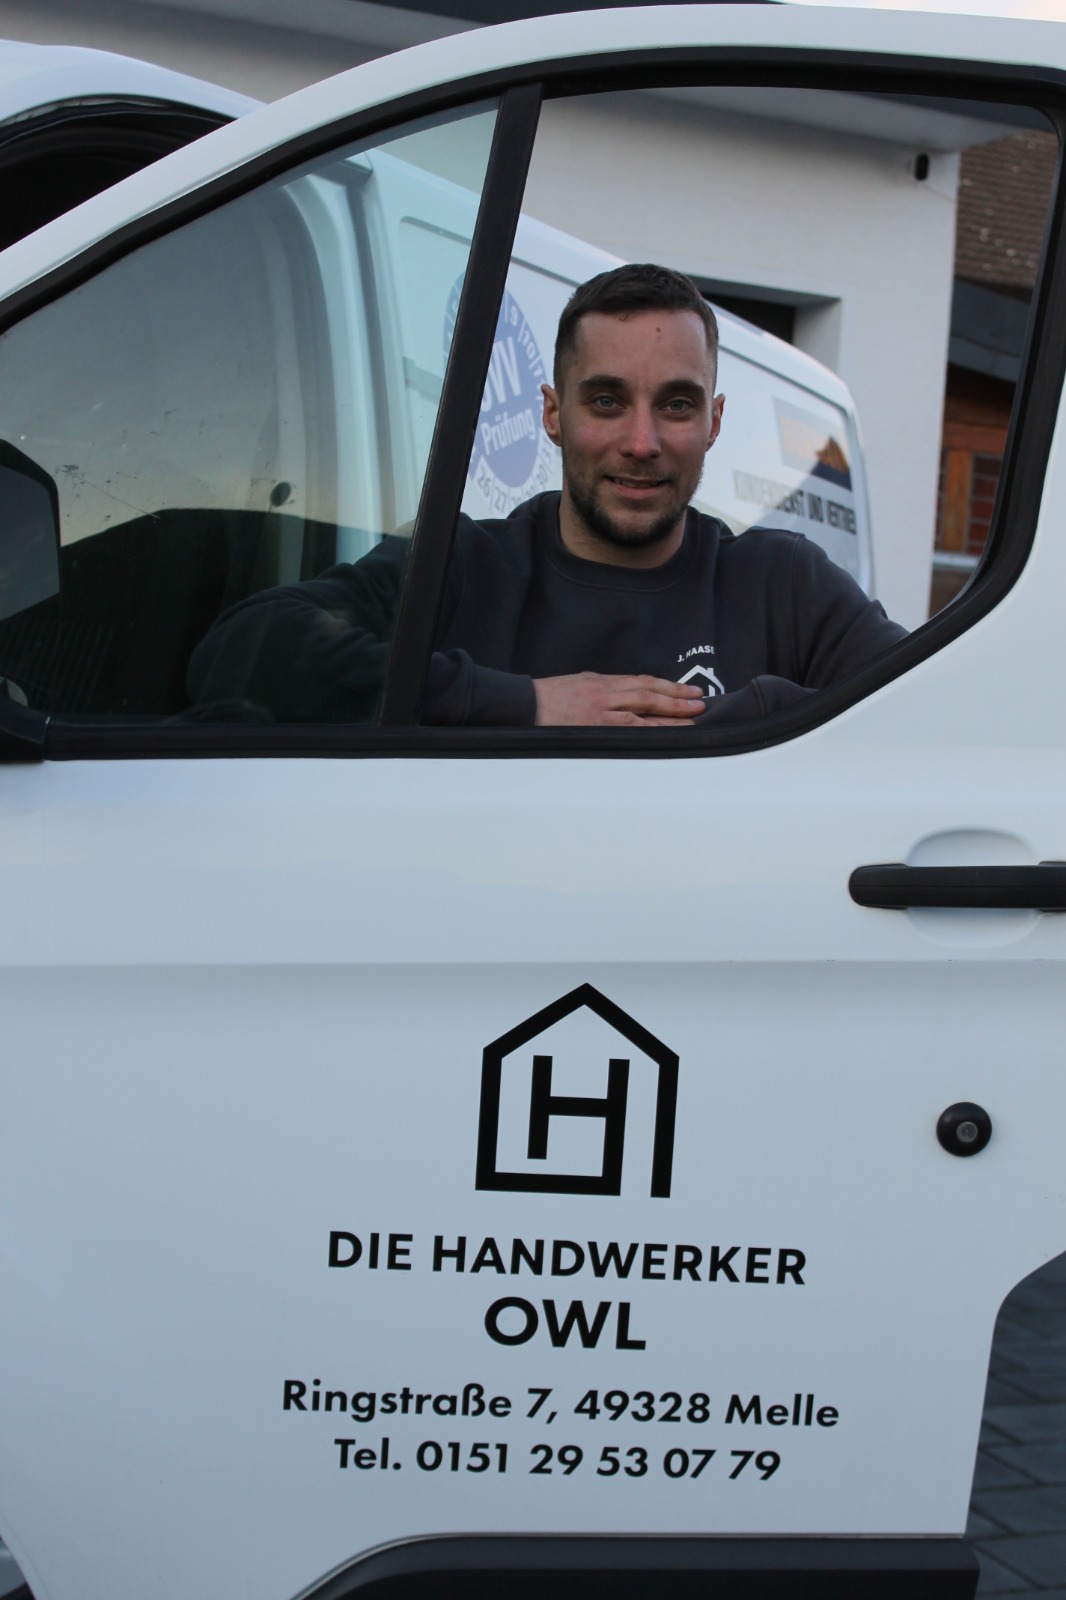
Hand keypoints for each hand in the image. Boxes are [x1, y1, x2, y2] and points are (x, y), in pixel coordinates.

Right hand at [533, 672, 704, 726]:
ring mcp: (602, 707)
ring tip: (693, 716)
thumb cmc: (544, 699)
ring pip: (645, 706)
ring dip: (671, 711)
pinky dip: (651, 728)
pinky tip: (667, 732)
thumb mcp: (575, 684)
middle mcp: (605, 691)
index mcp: (600, 681)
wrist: (522, 704)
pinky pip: (630, 726)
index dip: (665, 686)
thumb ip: (597, 690)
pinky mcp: (596, 724)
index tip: (684, 690)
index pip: (640, 681)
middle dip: (676, 695)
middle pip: (648, 690)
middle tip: (700, 700)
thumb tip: (618, 697)